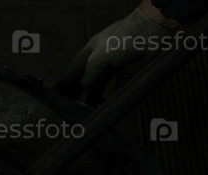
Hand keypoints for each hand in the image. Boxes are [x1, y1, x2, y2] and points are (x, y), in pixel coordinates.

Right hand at [55, 1, 177, 98]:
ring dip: (93, 96)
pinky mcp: (128, 72)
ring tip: (85, 108)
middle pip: (86, 78)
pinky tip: (105, 105)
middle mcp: (102, 58)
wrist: (150, 32)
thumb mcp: (101, 54)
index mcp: (92, 49)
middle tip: (68, 103)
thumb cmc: (125, 36)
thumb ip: (90, 70)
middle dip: (77, 91)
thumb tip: (83, 84)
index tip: (57, 91)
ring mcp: (115, 65)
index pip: (75, 68)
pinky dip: (111, 97)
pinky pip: (118, 87)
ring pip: (100, 84)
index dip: (66, 80)